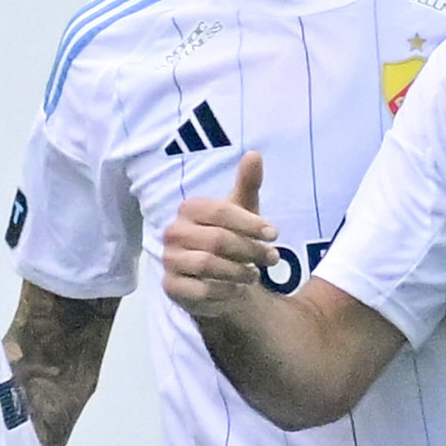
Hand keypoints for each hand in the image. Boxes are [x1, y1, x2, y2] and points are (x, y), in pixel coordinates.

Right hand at [159, 150, 280, 311]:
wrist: (220, 280)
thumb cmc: (232, 240)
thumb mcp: (244, 211)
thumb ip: (247, 184)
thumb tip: (254, 154)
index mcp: (189, 209)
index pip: (220, 211)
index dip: (250, 223)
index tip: (275, 234)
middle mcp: (173, 232)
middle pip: (217, 239)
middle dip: (250, 250)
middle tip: (272, 258)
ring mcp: (170, 260)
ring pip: (208, 264)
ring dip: (239, 271)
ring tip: (255, 274)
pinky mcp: (171, 287)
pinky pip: (200, 290)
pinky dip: (225, 291)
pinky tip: (237, 290)